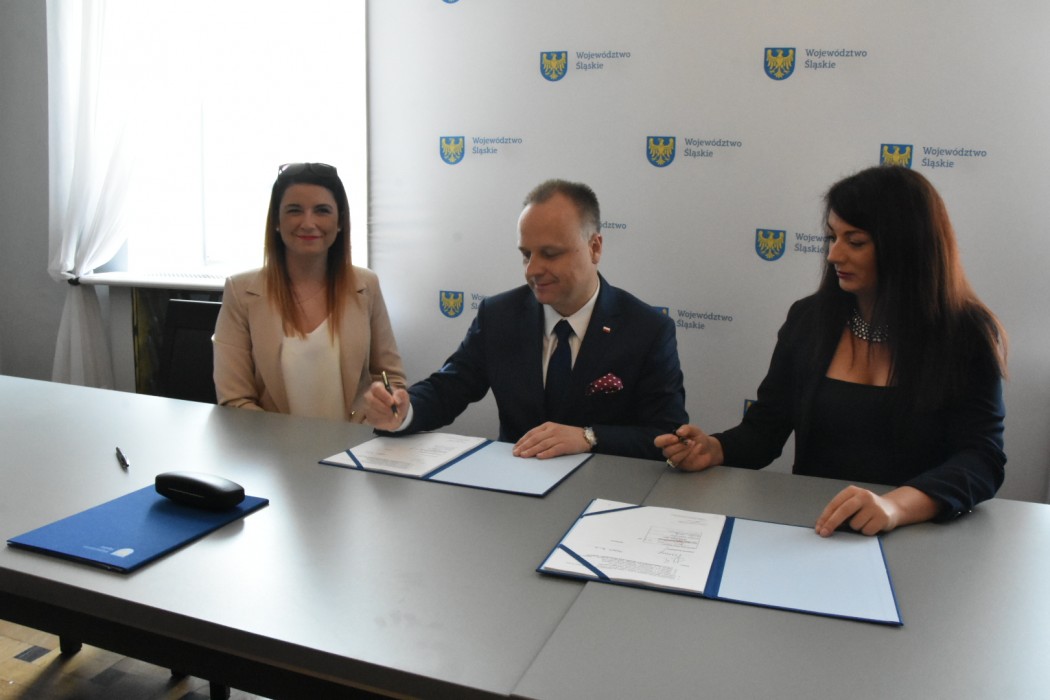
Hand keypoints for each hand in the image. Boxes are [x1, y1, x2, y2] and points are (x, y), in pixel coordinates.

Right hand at [362, 381, 408, 429]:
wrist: (395, 413)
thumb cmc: (398, 401)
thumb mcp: (403, 396)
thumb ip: (401, 395)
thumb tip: (396, 400)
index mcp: (378, 387)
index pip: (376, 388)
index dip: (384, 395)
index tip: (392, 402)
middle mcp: (369, 395)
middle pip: (371, 400)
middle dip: (383, 407)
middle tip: (392, 411)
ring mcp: (366, 406)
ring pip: (371, 411)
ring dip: (384, 415)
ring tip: (392, 415)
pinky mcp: (367, 417)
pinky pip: (372, 419)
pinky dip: (382, 421)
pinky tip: (388, 419)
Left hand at [513, 422, 589, 458]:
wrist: (585, 436)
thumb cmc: (568, 435)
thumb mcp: (554, 430)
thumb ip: (543, 435)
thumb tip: (528, 445)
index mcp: (548, 426)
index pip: (532, 433)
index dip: (522, 441)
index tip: (516, 448)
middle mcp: (552, 430)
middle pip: (535, 439)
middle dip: (524, 446)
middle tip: (516, 453)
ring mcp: (559, 438)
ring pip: (542, 444)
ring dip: (532, 451)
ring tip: (524, 456)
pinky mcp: (565, 445)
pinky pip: (553, 450)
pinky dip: (546, 453)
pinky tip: (539, 457)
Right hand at [653, 425, 722, 470]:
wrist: (710, 448)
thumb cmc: (698, 438)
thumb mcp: (694, 430)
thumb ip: (686, 428)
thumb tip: (678, 432)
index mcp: (669, 441)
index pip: (658, 442)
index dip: (664, 440)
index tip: (675, 438)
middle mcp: (670, 451)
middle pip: (666, 451)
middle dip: (678, 446)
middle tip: (690, 441)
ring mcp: (677, 460)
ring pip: (674, 458)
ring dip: (685, 450)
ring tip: (693, 444)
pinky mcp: (684, 466)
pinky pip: (685, 461)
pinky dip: (693, 453)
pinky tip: (698, 447)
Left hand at [815, 485, 940, 536]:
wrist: (891, 508)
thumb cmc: (865, 508)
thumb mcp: (852, 503)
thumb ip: (839, 511)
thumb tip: (823, 526)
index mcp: (852, 491)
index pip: (834, 504)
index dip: (825, 517)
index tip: (819, 528)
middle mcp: (863, 496)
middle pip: (843, 511)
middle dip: (831, 523)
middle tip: (824, 533)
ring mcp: (874, 506)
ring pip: (855, 524)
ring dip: (855, 528)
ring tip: (863, 522)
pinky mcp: (883, 517)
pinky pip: (866, 531)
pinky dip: (866, 531)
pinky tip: (872, 525)